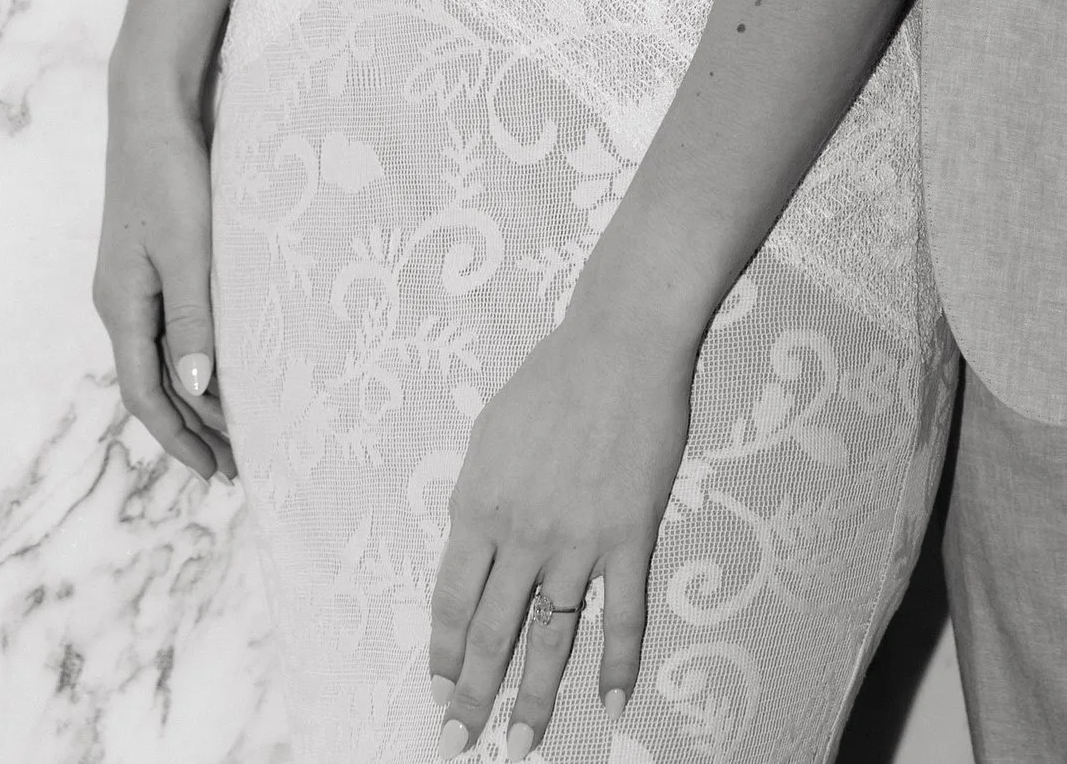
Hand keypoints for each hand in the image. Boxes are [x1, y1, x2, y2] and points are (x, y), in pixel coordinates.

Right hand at [93, 67, 232, 483]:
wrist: (151, 106)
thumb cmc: (170, 174)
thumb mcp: (187, 249)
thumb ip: (193, 319)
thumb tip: (197, 392)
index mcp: (121, 306)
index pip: (144, 394)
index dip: (178, 437)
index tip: (214, 470)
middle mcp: (120, 301)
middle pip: (153, 382)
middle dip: (190, 426)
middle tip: (235, 463)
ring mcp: (132, 280)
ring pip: (162, 356)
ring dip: (194, 394)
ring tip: (233, 426)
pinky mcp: (151, 258)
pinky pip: (169, 326)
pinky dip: (194, 356)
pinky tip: (219, 362)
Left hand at [427, 289, 695, 756]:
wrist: (621, 342)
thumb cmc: (553, 378)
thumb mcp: (491, 434)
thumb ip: (480, 497)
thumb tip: (474, 547)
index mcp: (479, 505)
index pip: (451, 601)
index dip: (442, 653)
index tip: (437, 690)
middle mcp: (523, 533)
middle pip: (492, 634)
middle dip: (471, 697)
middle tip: (457, 744)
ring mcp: (578, 539)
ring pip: (552, 637)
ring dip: (535, 698)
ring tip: (521, 744)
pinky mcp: (630, 535)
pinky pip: (624, 614)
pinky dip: (620, 664)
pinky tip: (613, 702)